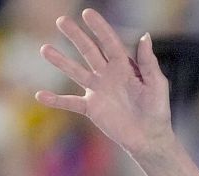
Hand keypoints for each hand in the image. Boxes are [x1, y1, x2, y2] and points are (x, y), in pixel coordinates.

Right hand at [35, 9, 171, 157]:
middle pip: (89, 51)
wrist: (150, 138)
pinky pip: (70, 102)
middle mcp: (108, 75)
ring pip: (75, 72)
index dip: (100, 28)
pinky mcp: (91, 108)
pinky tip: (40, 95)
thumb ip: (148, 62)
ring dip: (60, 61)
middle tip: (61, 21)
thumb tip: (145, 36)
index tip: (88, 13)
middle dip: (76, 36)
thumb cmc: (157, 111)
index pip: (110, 43)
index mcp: (125, 67)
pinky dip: (56, 100)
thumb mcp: (156, 84)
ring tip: (45, 49)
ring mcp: (97, 91)